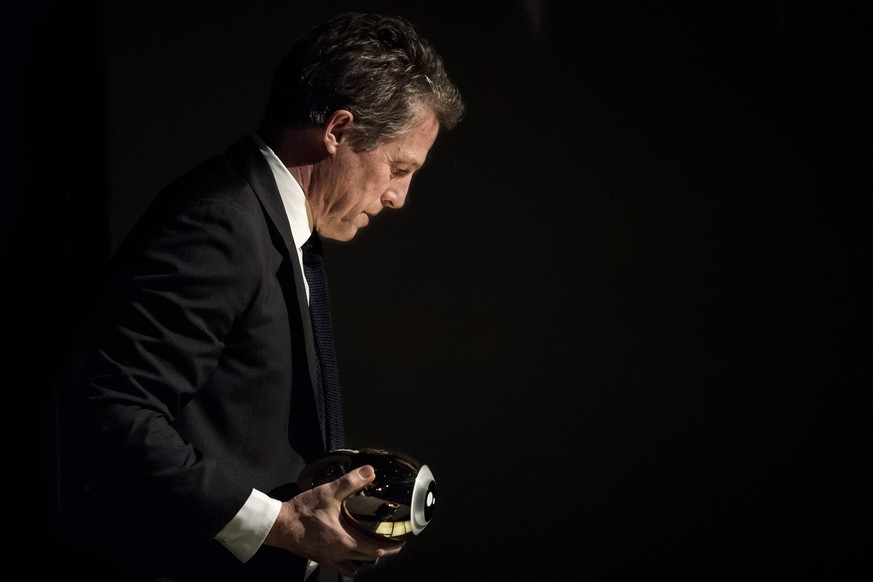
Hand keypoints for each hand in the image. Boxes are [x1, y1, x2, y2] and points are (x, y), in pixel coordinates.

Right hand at [263, 464, 404, 575]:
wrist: (280, 526)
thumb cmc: (303, 512)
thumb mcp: (329, 492)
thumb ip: (351, 482)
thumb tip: (370, 472)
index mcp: (347, 541)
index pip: (376, 550)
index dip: (391, 548)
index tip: (400, 542)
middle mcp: (341, 554)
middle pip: (369, 560)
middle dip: (382, 553)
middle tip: (391, 543)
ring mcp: (330, 559)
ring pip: (354, 565)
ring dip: (366, 559)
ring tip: (373, 549)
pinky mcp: (320, 558)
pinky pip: (340, 566)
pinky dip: (350, 563)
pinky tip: (350, 554)